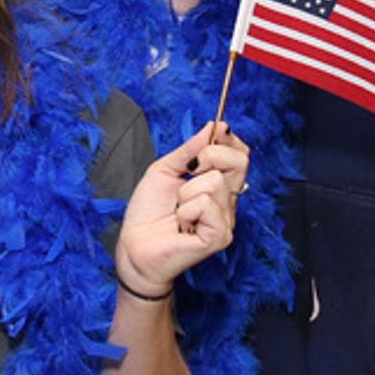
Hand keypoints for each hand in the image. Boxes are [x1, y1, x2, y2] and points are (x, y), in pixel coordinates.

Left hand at [115, 123, 248, 296]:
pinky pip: (207, 204)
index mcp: (217, 184)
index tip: (208, 138)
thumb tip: (213, 127)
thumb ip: (189, 149)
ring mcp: (226, 220)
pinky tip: (182, 224)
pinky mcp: (219, 236)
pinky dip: (187, 210)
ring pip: (215, 183)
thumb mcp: (164, 169)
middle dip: (208, 157)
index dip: (226, 141)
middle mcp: (226, 201)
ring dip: (186, 192)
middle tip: (187, 173)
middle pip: (239, 162)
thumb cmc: (147, 213)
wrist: (134, 246)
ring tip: (178, 210)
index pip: (240, 155)